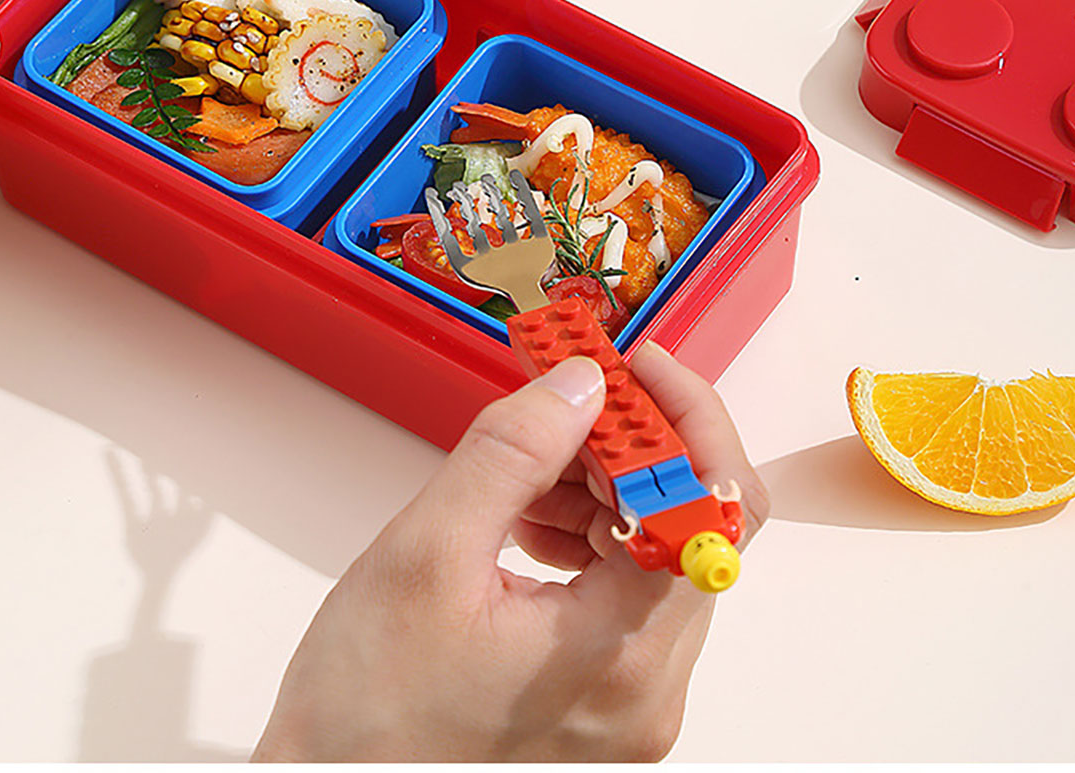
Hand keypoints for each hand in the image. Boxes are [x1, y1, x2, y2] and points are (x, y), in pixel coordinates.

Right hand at [253, 343, 768, 761]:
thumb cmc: (365, 710)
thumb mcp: (427, 553)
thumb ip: (512, 453)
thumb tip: (581, 386)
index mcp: (617, 658)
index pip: (709, 509)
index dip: (682, 418)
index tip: (634, 365)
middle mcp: (647, 690)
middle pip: (691, 528)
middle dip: (633, 445)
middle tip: (571, 394)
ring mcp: (630, 700)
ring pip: (658, 553)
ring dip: (606, 487)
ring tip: (528, 469)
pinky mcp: (606, 697)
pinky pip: (626, 590)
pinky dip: (590, 533)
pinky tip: (528, 516)